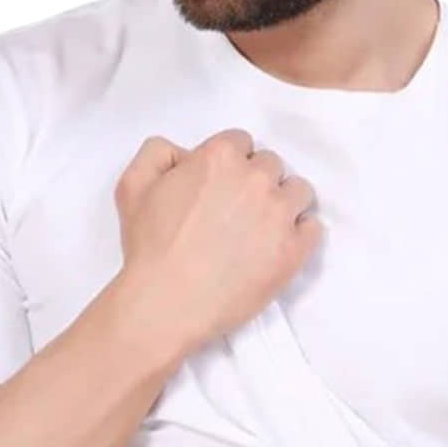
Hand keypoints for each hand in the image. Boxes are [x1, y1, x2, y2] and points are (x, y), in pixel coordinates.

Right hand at [112, 127, 320, 355]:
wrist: (167, 303)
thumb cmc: (149, 248)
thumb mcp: (133, 185)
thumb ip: (158, 152)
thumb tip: (185, 154)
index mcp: (220, 156)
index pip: (242, 143)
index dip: (231, 165)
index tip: (222, 189)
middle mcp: (255, 179)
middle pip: (272, 166)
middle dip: (258, 183)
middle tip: (240, 212)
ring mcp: (279, 215)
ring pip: (299, 192)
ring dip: (284, 204)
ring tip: (264, 228)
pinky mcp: (293, 251)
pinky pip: (313, 228)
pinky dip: (301, 234)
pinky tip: (281, 246)